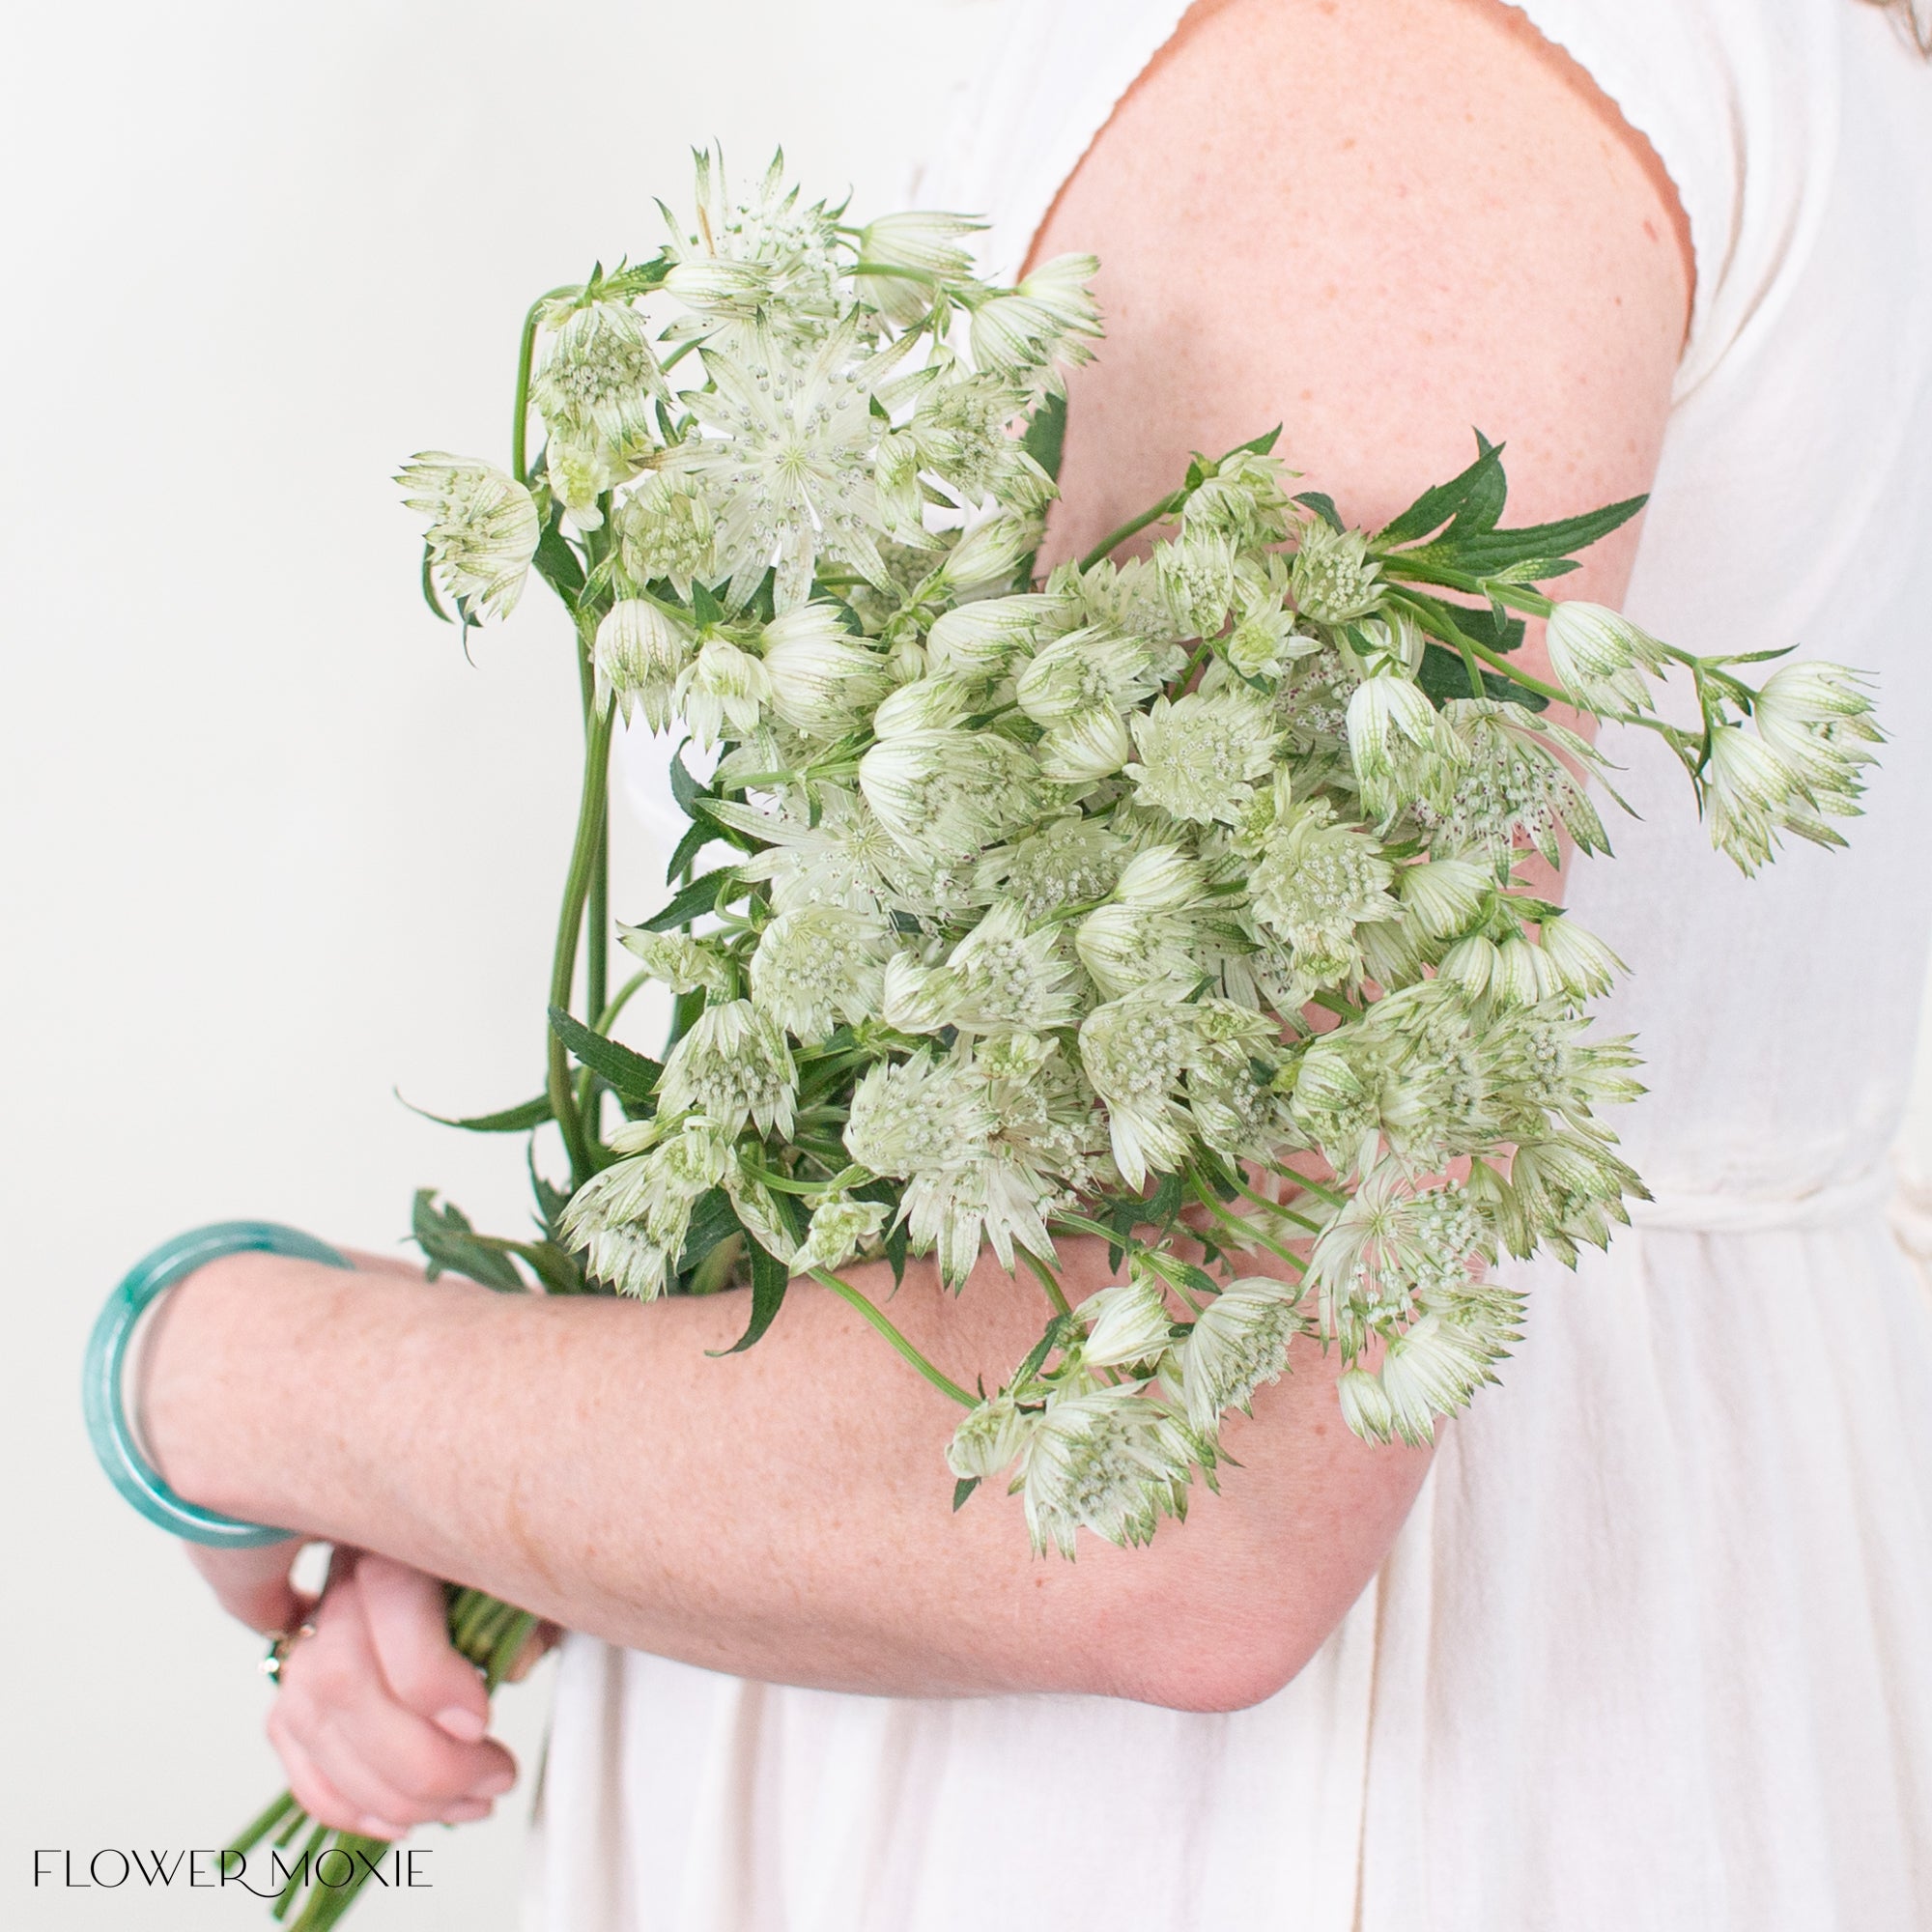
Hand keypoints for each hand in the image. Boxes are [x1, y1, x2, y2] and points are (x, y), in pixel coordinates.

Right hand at [264, 1549, 519, 1838]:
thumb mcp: (526, 1580)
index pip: (389, 1601)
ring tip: (467, 1804)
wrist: (453, 1576)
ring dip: (393, 1794)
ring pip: (317, 1730)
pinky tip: (407, 1820)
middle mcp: (341, 1585)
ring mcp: (307, 1646)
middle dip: (420, 1758)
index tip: (482, 1724)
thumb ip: (527, 1615)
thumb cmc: (499, 1578)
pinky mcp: (293, 1699)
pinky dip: (350, 1806)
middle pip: (344, 1684)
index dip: (429, 1676)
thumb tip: (514, 1667)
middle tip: (493, 1779)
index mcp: (399, 1538)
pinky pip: (301, 1762)